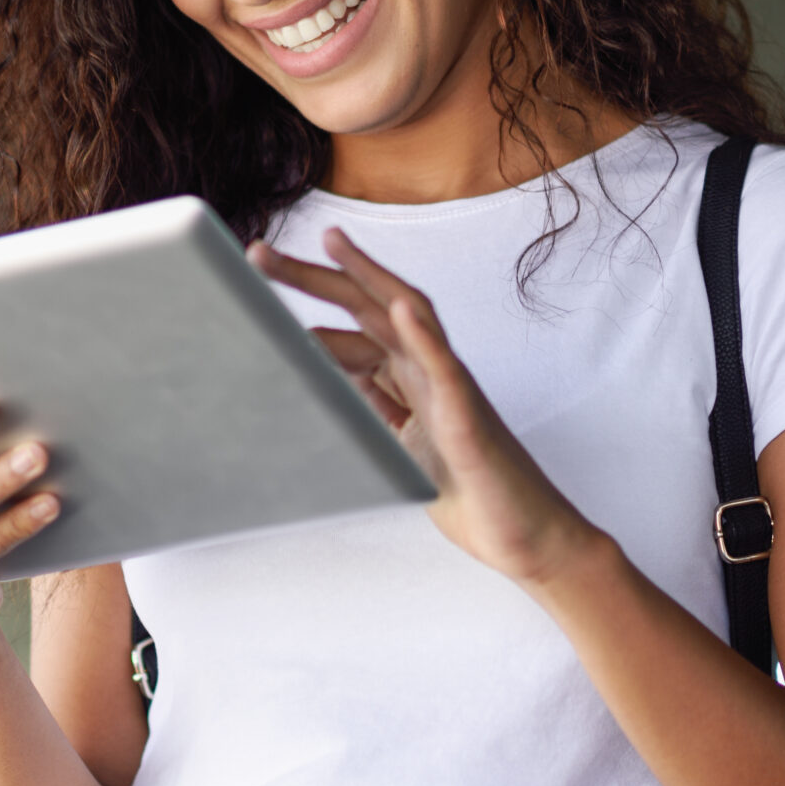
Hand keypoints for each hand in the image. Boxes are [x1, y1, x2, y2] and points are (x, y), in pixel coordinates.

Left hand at [249, 229, 601, 584]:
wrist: (526, 540)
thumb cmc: (470, 496)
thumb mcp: (397, 449)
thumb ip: (366, 412)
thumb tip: (315, 388)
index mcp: (412, 379)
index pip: (358, 322)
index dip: (317, 292)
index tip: (266, 268)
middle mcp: (430, 373)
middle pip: (371, 306)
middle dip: (317, 275)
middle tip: (259, 253)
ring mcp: (452, 389)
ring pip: (409, 318)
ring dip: (365, 279)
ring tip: (327, 245)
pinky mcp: (469, 419)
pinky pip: (447, 370)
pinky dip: (425, 336)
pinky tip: (401, 309)